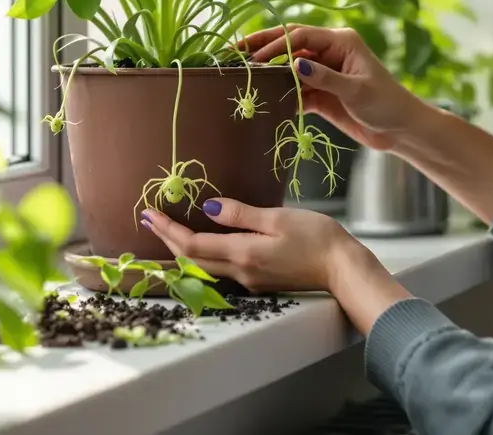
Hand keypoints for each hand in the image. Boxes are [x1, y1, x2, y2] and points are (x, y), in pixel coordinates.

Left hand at [141, 198, 414, 334]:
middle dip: (167, 239)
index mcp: (243, 254)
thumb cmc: (318, 238)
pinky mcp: (259, 282)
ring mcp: (249, 281)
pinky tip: (202, 243)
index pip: (192, 245)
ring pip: (204, 267)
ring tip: (169, 230)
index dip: (167, 230)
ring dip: (182, 249)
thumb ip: (241, 214)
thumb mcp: (278, 218)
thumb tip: (207, 209)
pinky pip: (220, 270)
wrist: (343, 270)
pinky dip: (203, 256)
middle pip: (192, 260)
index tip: (149, 214)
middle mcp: (240, 272)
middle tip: (150, 219)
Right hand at [241, 25, 420, 150]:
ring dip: (269, 75)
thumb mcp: (356, 90)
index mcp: (340, 42)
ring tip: (243, 79)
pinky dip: (281, 96)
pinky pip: (295, 92)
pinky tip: (265, 101)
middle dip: (263, 48)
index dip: (276, 46)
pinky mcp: (321, 95)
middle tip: (234, 52)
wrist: (400, 130)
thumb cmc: (386, 103)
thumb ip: (325, 78)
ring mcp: (323, 74)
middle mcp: (329, 54)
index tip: (256, 59)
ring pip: (289, 70)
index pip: (300, 37)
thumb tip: (295, 66)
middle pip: (289, 46)